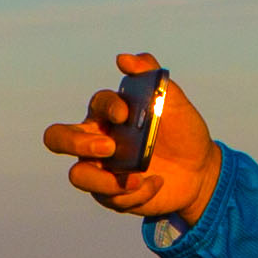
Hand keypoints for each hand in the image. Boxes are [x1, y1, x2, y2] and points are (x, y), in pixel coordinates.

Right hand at [42, 49, 221, 223]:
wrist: (200, 169)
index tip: (126, 114)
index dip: (107, 108)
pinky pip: (110, 198)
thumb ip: (150, 76)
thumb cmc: (183, 131)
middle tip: (109, 148)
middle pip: (57, 138)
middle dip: (76, 143)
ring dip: (104, 180)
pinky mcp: (111, 195)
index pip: (96, 105)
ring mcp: (100, 169)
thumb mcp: (174, 101)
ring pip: (77, 176)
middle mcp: (96, 140)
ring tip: (136, 178)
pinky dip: (135, 193)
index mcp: (108, 114)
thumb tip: (124, 59)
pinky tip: (156, 184)